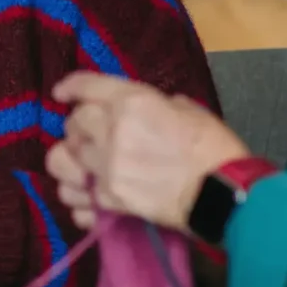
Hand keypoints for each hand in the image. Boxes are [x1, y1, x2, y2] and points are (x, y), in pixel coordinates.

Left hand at [52, 71, 249, 230]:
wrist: (226, 195)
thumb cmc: (215, 148)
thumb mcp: (188, 110)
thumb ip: (155, 104)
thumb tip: (143, 109)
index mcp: (131, 102)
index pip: (86, 87)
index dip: (70, 88)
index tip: (61, 93)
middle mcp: (111, 131)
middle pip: (72, 124)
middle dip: (79, 127)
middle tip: (92, 135)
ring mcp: (106, 167)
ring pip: (61, 159)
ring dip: (70, 160)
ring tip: (84, 165)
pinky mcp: (109, 199)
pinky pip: (74, 197)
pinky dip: (78, 197)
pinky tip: (89, 195)